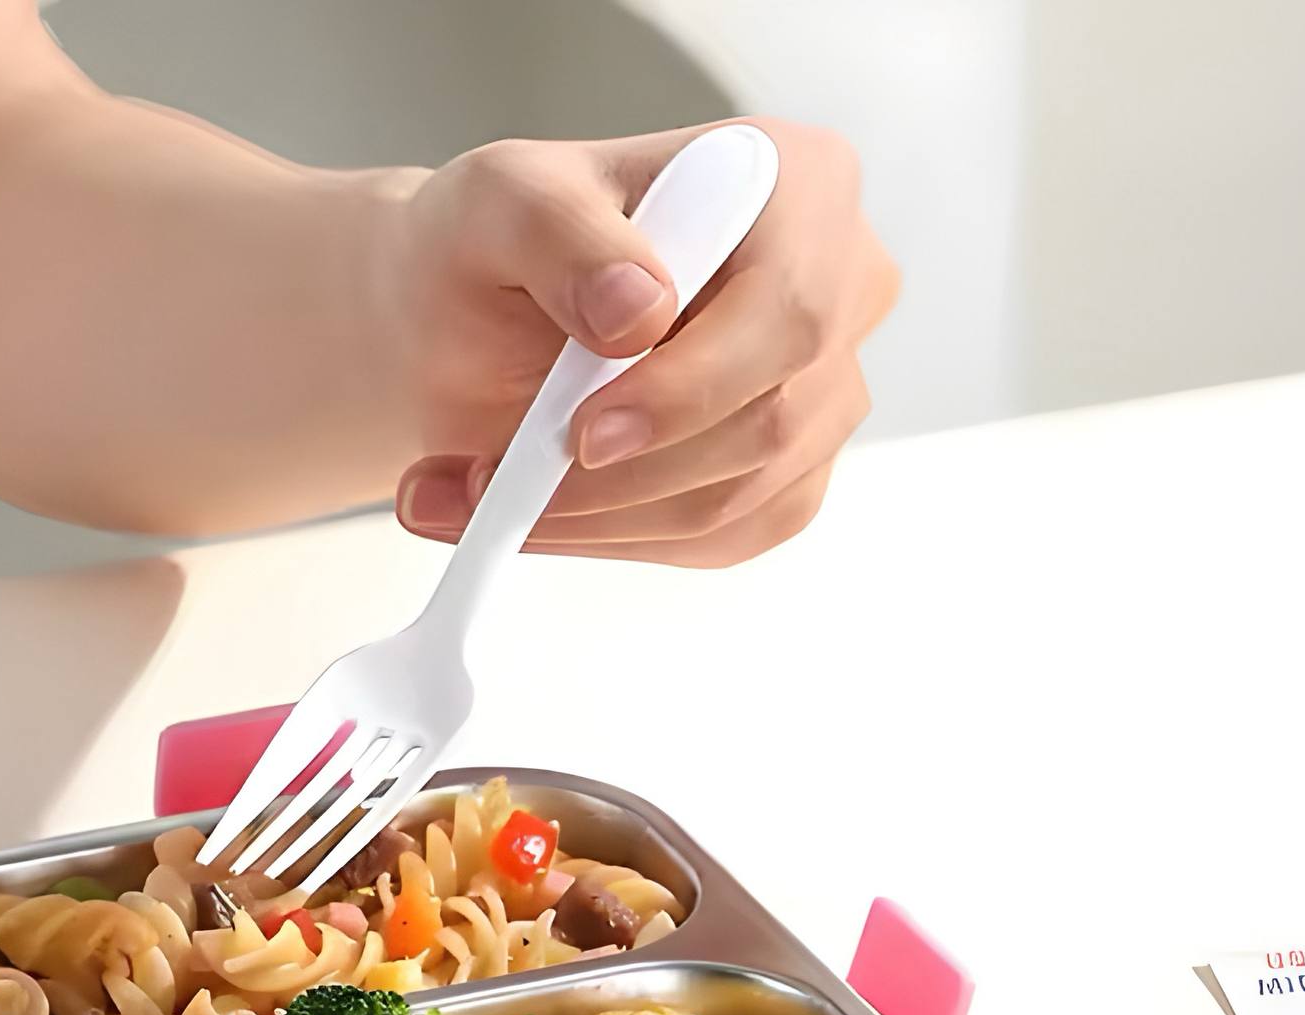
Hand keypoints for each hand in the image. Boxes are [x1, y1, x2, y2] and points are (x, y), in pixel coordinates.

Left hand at [383, 120, 894, 565]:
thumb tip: (641, 306)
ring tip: (483, 490)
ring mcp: (821, 393)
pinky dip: (612, 540)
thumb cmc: (497, 248)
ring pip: (737, 498)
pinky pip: (719, 540)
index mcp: (797, 183)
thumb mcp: (500, 202)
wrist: (467, 326)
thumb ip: (562, 232)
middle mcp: (836, 287)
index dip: (690, 389)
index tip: (583, 434)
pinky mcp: (785, 479)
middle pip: (771, 422)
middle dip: (625, 474)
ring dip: (596, 517)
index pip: (789, 308)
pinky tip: (540, 512)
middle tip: (498, 478)